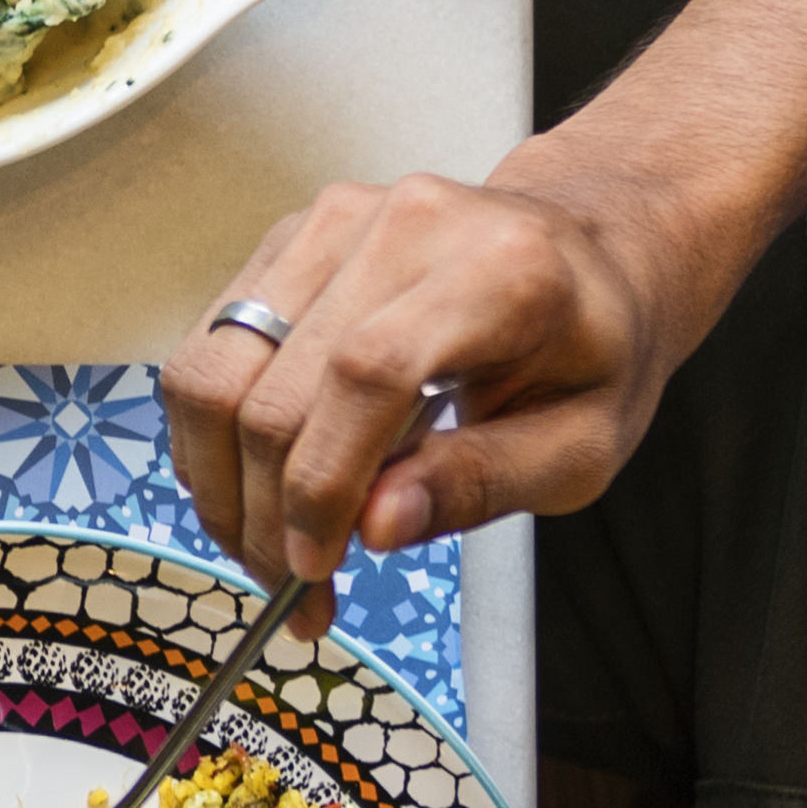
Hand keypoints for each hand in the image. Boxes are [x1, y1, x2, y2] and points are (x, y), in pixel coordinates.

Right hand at [160, 127, 726, 583]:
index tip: (316, 566)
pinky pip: (212, 344)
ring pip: (215, 364)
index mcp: (499, 270)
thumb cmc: (594, 348)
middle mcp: (403, 225)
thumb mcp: (583, 444)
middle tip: (287, 586)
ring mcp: (334, 221)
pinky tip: (255, 484)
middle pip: (274, 380)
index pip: (367, 374)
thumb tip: (375, 529)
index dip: (323, 481)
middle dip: (263, 508)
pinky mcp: (291, 237)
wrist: (588, 252)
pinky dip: (215, 433)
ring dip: (220, 477)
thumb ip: (482, 484)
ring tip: (261, 543)